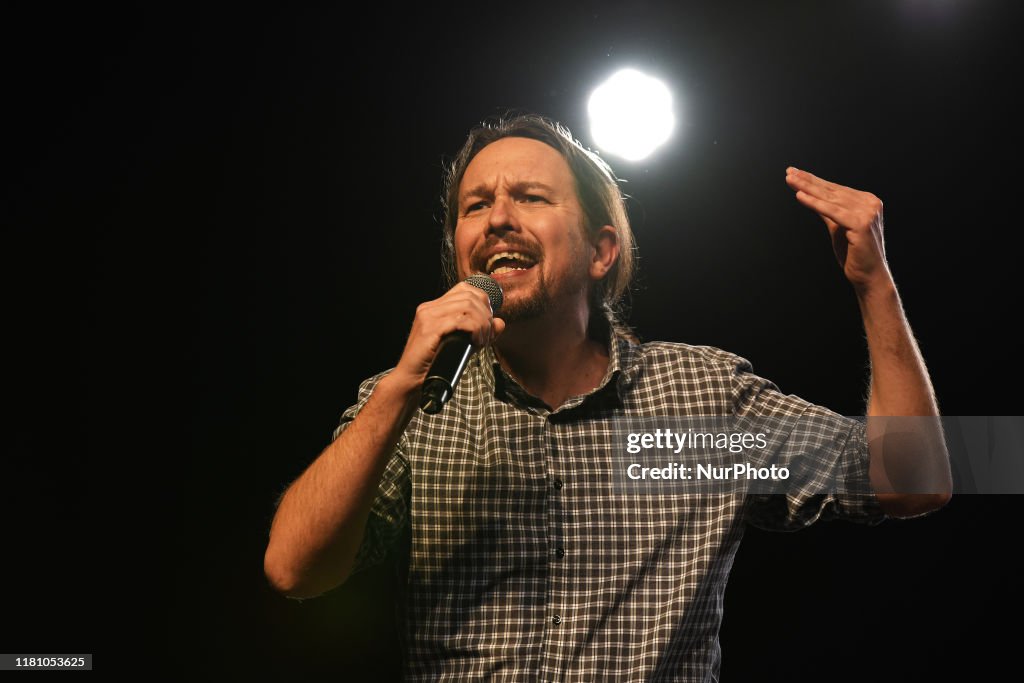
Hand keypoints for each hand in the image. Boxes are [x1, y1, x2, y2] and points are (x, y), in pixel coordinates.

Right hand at [391, 282, 505, 390]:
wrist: (411, 381)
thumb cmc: (434, 364)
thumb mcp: (463, 344)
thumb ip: (480, 332)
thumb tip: (500, 322)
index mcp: (434, 307)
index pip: (464, 289)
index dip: (483, 301)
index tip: (487, 322)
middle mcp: (429, 307)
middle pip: (469, 296)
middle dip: (485, 315)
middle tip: (486, 336)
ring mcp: (428, 317)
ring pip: (467, 307)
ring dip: (482, 325)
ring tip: (481, 341)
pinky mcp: (429, 330)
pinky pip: (460, 321)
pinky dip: (475, 330)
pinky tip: (476, 342)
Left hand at [785, 167, 892, 293]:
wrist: (868, 276)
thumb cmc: (853, 254)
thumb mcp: (837, 227)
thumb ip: (827, 211)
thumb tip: (810, 196)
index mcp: (867, 201)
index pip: (835, 189)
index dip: (814, 181)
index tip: (795, 173)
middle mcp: (870, 203)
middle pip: (832, 191)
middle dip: (808, 181)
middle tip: (789, 172)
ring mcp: (868, 212)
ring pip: (831, 199)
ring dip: (808, 188)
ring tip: (790, 180)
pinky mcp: (861, 224)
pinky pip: (832, 212)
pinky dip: (815, 204)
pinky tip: (800, 196)